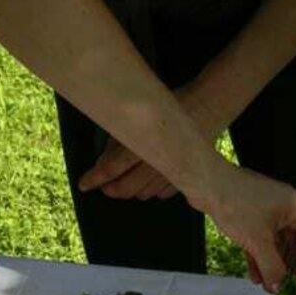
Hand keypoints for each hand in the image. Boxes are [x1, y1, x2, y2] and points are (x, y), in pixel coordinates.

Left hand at [78, 84, 225, 200]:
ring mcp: (174, 172)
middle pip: (128, 187)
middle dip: (112, 189)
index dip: (96, 178)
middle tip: (103, 186)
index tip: (84, 184)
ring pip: (145, 193)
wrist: (211, 103)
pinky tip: (145, 185)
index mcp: (146, 142)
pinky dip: (151, 192)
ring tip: (121, 184)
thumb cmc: (176, 102)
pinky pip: (164, 193)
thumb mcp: (143, 112)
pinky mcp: (187, 176)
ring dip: (131, 191)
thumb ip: (124, 134)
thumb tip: (107, 156)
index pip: (113, 167)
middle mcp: (159, 162)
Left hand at [193, 161, 295, 291]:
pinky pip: (264, 242)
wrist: (205, 183)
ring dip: (273, 266)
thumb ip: (272, 268)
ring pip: (279, 246)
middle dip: (288, 269)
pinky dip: (261, 258)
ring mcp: (271, 212)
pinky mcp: (255, 216)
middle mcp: (288, 209)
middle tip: (279, 287)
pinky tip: (255, 274)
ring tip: (265, 284)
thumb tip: (278, 287)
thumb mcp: (258, 241)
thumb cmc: (234, 200)